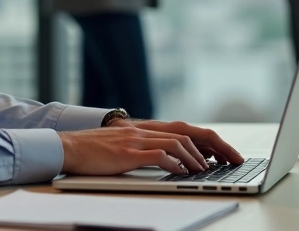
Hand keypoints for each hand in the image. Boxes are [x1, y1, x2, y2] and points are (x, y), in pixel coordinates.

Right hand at [58, 121, 243, 175]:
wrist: (68, 147)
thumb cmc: (93, 150)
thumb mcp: (123, 144)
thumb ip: (144, 146)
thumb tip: (169, 158)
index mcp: (145, 127)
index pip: (185, 128)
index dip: (207, 140)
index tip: (224, 153)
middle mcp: (144, 129)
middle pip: (188, 132)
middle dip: (214, 146)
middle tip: (230, 160)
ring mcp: (136, 139)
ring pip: (177, 142)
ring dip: (195, 157)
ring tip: (205, 170)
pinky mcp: (129, 152)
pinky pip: (159, 155)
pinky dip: (175, 163)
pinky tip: (182, 172)